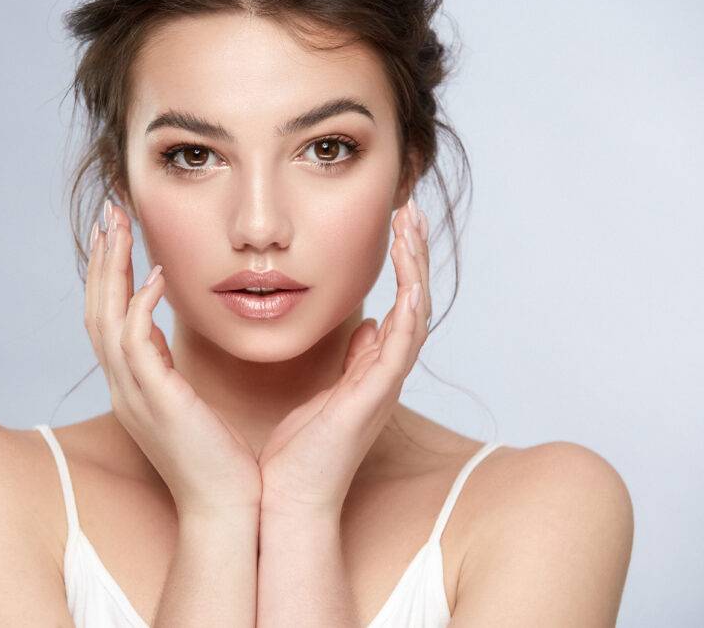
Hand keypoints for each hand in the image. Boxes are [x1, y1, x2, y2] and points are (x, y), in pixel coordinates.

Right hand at [85, 201, 262, 517]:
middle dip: (101, 259)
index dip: (108, 274)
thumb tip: (164, 334)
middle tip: (108, 212)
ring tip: (118, 226)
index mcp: (133, 385)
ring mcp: (134, 395)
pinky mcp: (156, 402)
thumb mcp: (189, 403)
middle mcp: (124, 387)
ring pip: (106, 319)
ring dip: (111, 270)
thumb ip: (170, 368)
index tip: (116, 233)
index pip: (108, 318)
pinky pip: (136, 346)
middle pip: (96, 310)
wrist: (227, 507)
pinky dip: (140, 307)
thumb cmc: (220, 458)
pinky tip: (155, 276)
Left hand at [257, 201, 431, 517]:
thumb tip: (369, 325)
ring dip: (416, 267)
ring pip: (416, 313)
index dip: (401, 265)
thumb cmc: (298, 451)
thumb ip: (352, 360)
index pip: (397, 306)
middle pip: (414, 302)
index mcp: (372, 371)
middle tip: (411, 208)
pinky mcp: (376, 395)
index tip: (395, 224)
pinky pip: (403, 341)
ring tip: (411, 223)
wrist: (287, 496)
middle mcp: (386, 374)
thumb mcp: (325, 393)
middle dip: (414, 253)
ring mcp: (385, 384)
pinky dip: (409, 304)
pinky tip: (408, 271)